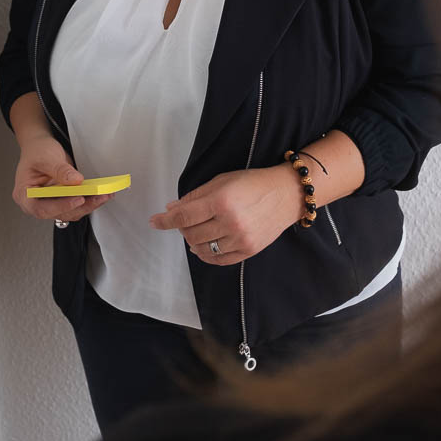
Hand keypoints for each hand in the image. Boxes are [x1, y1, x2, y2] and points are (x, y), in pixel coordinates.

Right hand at [12, 135, 110, 224]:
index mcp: (25, 195)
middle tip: (98, 197)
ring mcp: (51, 203)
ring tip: (103, 195)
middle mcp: (37, 203)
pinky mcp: (63, 201)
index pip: (41, 208)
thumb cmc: (35, 152)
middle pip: (59, 213)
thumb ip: (60, 170)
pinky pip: (76, 205)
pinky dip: (89, 200)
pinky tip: (99, 194)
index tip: (77, 199)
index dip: (60, 207)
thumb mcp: (45, 157)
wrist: (39, 147)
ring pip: (71, 212)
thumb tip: (76, 180)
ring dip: (88, 205)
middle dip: (81, 206)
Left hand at [149, 165, 302, 265]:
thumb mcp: (222, 181)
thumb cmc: (253, 183)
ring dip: (193, 241)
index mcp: (221, 201)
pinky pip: (218, 260)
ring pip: (202, 249)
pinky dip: (206, 255)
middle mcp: (230, 222)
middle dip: (182, 228)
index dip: (164, 221)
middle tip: (185, 220)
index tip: (154, 221)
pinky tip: (204, 246)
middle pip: (190, 234)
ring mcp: (240, 239)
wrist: (287, 194)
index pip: (184, 216)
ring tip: (197, 231)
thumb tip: (171, 209)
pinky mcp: (248, 251)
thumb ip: (195, 196)